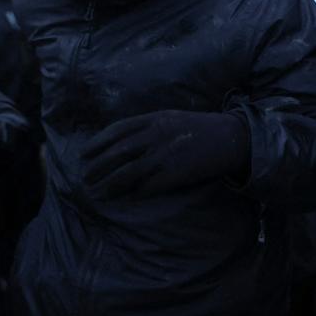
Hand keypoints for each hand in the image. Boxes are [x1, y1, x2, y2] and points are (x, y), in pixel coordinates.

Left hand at [81, 110, 249, 196]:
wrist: (231, 137)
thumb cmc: (201, 127)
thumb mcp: (172, 117)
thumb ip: (148, 126)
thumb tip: (123, 140)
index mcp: (154, 119)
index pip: (117, 130)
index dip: (97, 143)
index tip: (84, 154)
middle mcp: (156, 135)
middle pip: (118, 153)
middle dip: (98, 167)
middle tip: (86, 178)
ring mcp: (166, 155)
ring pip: (128, 172)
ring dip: (110, 184)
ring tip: (98, 193)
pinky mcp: (176, 173)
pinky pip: (148, 186)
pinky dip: (134, 194)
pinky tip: (125, 199)